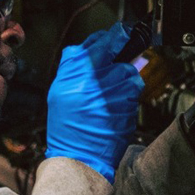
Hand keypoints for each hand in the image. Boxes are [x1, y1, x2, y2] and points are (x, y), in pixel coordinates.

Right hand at [45, 24, 144, 181]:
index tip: (119, 35)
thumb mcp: (60, 94)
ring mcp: (110, 96)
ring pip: (129, 74)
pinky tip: (117, 110)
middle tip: (120, 65)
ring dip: (127, 81)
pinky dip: (130, 99)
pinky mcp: (125, 109)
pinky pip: (135, 94)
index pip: (95, 45)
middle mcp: (89, 83)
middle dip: (121, 59)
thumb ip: (76, 68)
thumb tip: (97, 48)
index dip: (110, 38)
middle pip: (116, 57)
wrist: (78, 159)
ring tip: (114, 96)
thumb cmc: (68, 129)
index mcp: (70, 77)